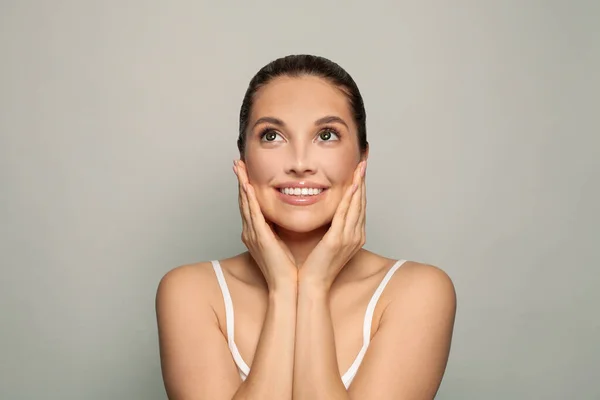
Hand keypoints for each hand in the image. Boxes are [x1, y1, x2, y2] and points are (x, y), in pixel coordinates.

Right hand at [233, 160, 296, 289]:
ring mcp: (253, 234)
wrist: (286, 287)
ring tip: (238, 168)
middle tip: (237, 163)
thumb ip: (278, 230)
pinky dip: (249, 199)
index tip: (245, 172)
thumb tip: (281, 218)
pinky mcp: (260, 237)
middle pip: (243, 201)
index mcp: (256, 233)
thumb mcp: (281, 243)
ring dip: (241, 184)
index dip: (246, 188)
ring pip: (245, 204)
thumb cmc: (287, 268)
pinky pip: (253, 214)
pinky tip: (247, 186)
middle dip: (240, 181)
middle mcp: (250, 232)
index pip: (250, 205)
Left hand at [299, 160, 366, 289]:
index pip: (359, 207)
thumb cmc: (316, 266)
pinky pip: (345, 214)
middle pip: (361, 202)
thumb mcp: (328, 243)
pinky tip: (351, 186)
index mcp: (354, 236)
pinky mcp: (338, 240)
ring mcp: (349, 238)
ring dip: (358, 184)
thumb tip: (330, 215)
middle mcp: (356, 235)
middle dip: (362, 181)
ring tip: (359, 168)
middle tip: (363, 162)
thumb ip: (332, 228)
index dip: (360, 188)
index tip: (359, 171)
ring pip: (356, 205)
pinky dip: (349, 199)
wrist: (312, 285)